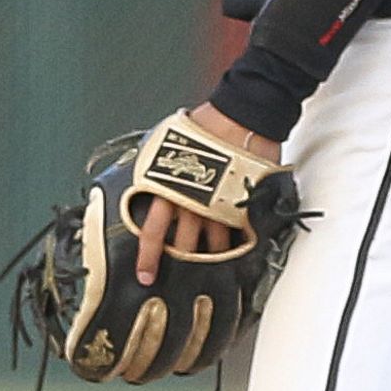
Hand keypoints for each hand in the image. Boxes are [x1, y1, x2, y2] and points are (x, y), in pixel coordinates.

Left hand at [131, 103, 283, 286]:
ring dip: (211, 254)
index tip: (145, 276)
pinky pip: (240, 235)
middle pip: (184, 247)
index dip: (147, 258)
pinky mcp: (244, 206)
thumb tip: (148, 178)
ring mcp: (220, 207)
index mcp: (168, 189)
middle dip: (182, 262)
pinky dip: (237, 243)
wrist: (242, 114)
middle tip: (181, 273)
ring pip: (213, 245)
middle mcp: (192, 203)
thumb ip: (157, 168)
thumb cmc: (205, 124)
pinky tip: (236, 247)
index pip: (152, 233)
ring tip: (212, 259)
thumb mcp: (166, 145)